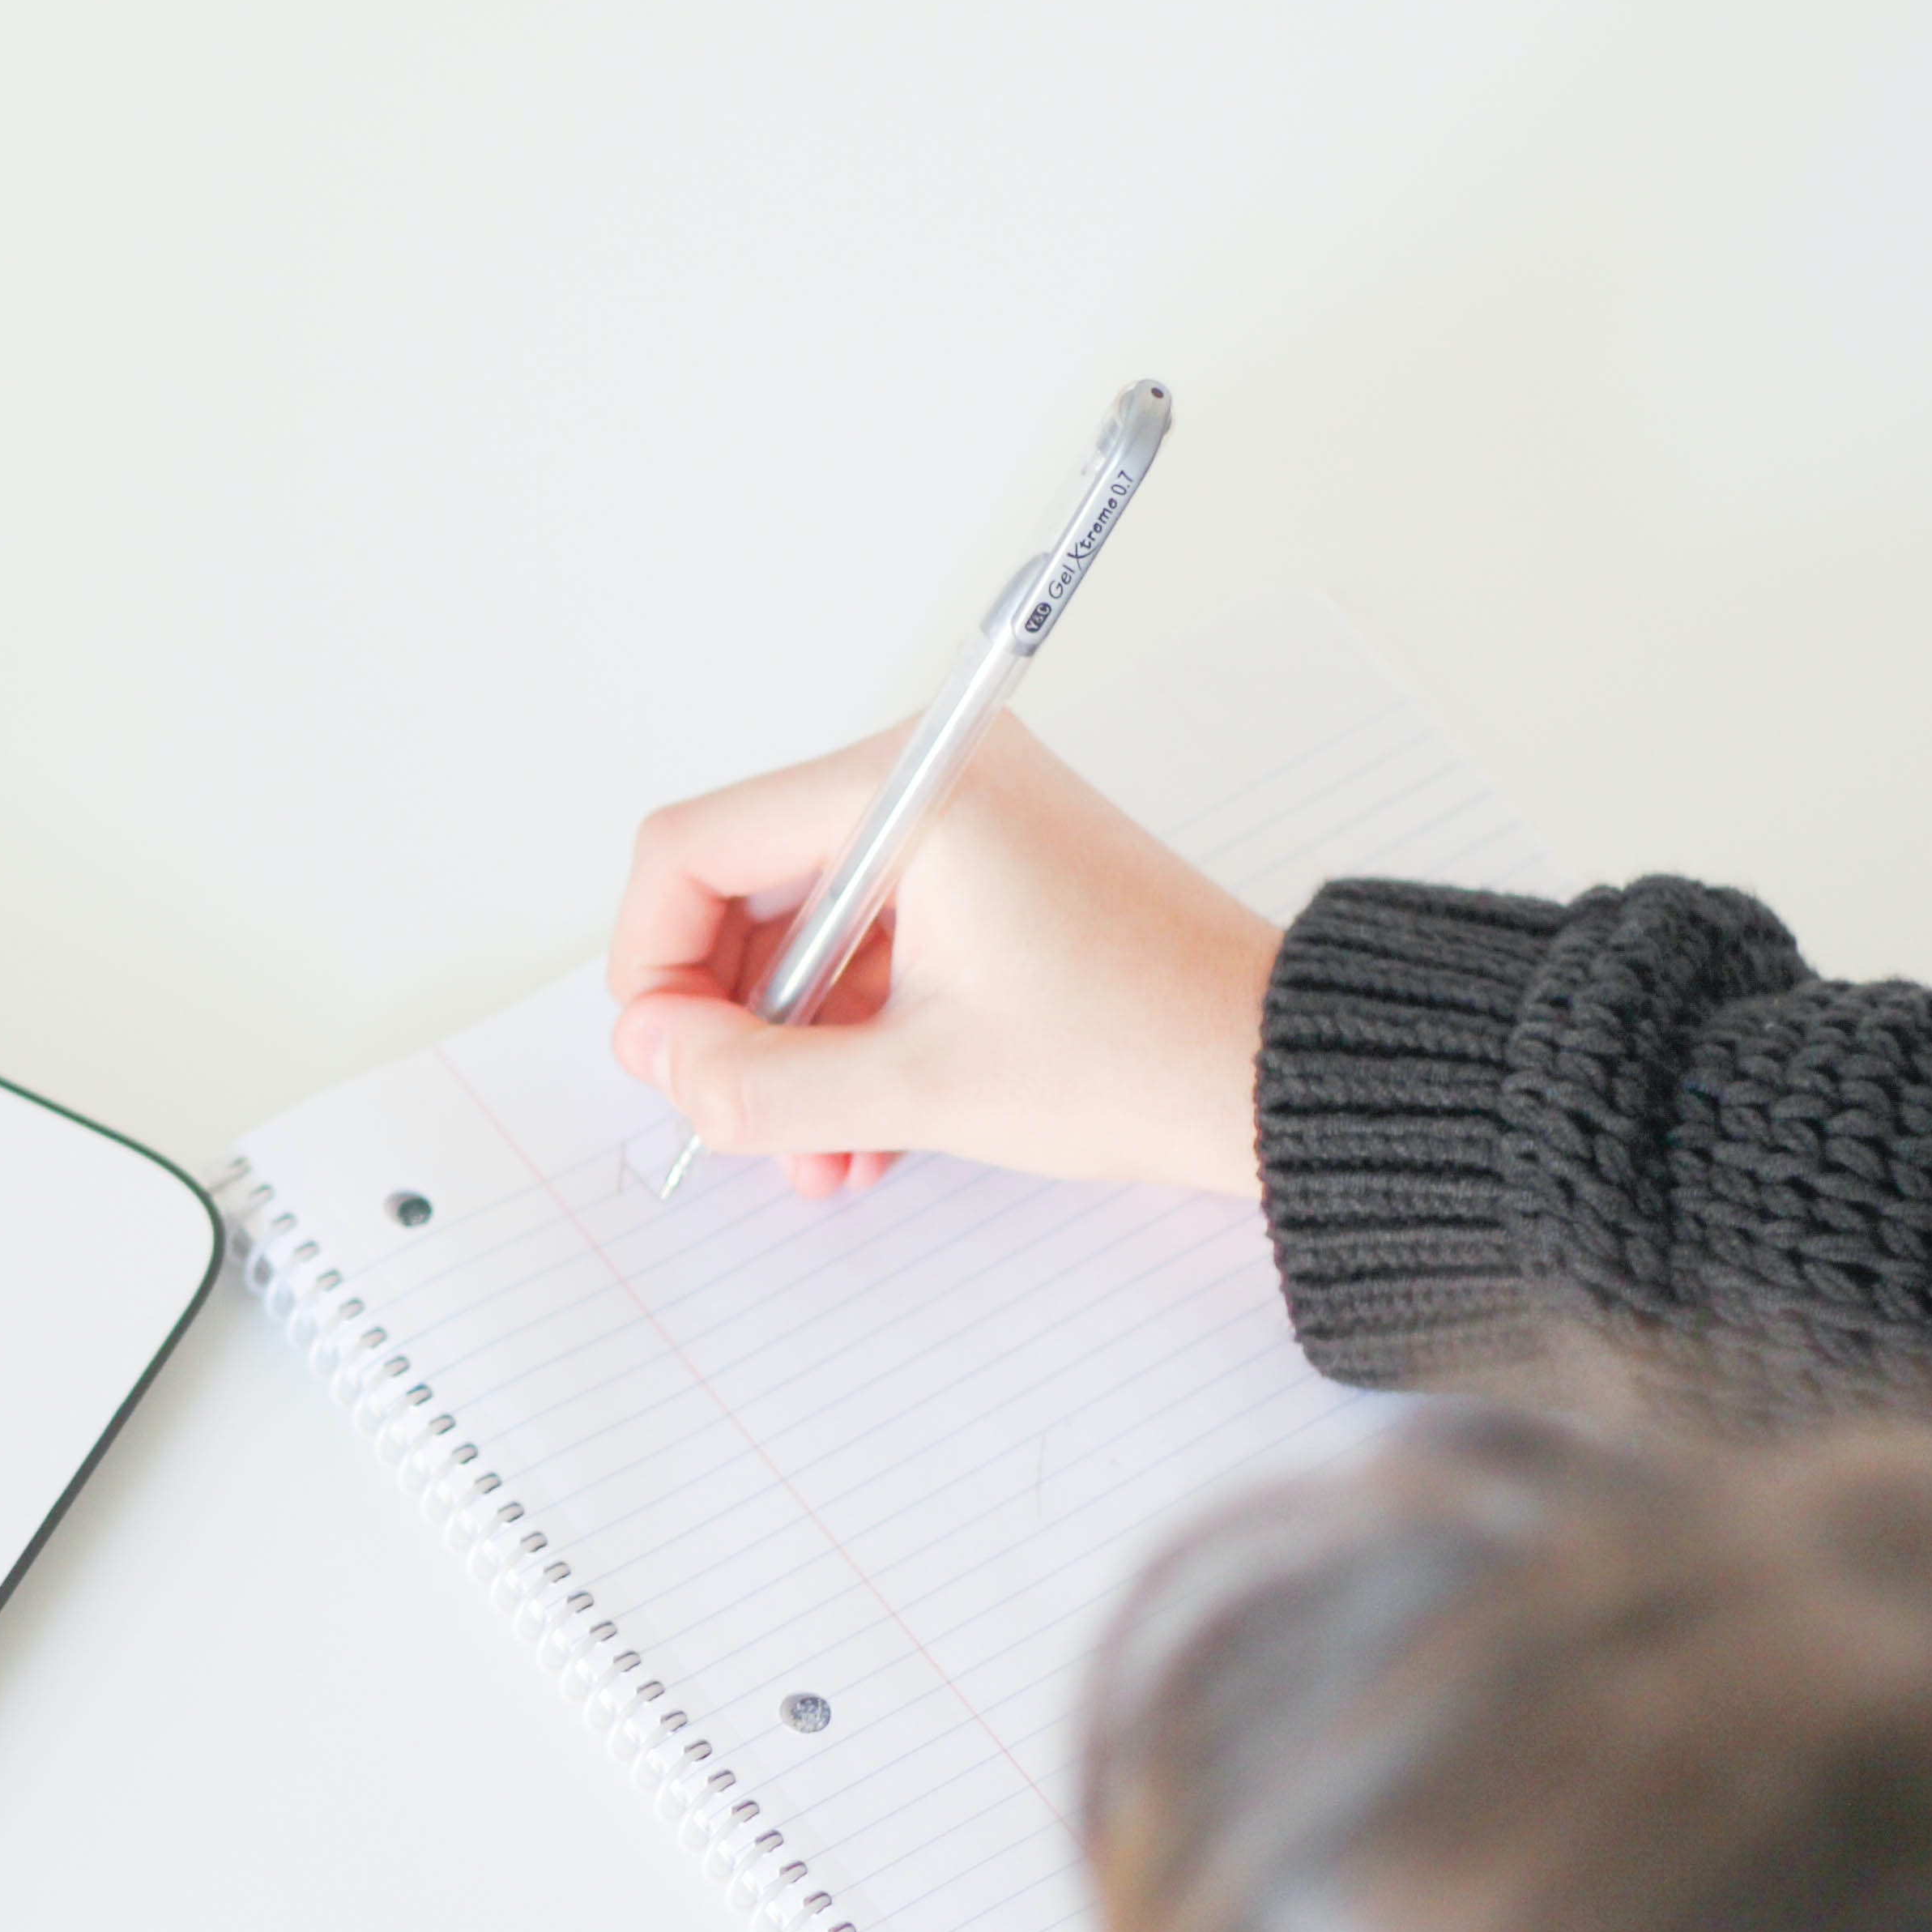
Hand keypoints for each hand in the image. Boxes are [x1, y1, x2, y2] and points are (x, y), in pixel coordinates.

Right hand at [606, 715, 1278, 1199]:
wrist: (1277, 1071)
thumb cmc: (1139, 1053)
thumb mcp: (916, 1086)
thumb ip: (756, 1079)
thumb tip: (654, 1055)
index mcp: (907, 790)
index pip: (693, 846)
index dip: (654, 964)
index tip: (670, 1061)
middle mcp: (928, 781)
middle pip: (741, 888)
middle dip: (730, 1019)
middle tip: (735, 1114)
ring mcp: (960, 827)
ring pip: (803, 933)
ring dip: (790, 1048)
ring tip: (814, 1150)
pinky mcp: (987, 876)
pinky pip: (869, 947)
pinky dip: (847, 1033)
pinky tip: (861, 1130)